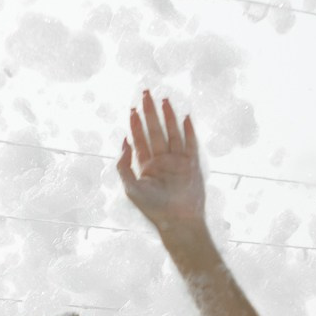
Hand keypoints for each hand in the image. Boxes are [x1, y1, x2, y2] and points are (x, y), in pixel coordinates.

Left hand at [117, 92, 205, 231]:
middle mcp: (161, 161)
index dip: (136, 124)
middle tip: (145, 94)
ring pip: (172, 133)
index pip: (140, 140)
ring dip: (168, 117)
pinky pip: (190, 143)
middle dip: (150, 113)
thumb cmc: (153, 209)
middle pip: (155, 131)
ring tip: (164, 100)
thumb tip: (123, 142)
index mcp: (146, 167)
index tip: (133, 109)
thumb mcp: (130, 188)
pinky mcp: (191, 164)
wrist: (178, 221)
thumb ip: (123, 165)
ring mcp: (177, 162)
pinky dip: (188, 130)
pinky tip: (184, 117)